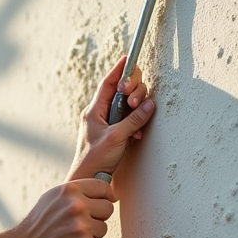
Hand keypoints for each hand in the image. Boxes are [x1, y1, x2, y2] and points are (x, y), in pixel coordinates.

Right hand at [11, 177, 116, 237]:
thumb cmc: (37, 226)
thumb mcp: (52, 199)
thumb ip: (75, 193)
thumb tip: (103, 190)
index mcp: (70, 190)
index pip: (103, 187)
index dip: (106, 196)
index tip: (104, 202)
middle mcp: (77, 206)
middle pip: (107, 209)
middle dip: (97, 217)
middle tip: (80, 224)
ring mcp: (82, 227)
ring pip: (103, 229)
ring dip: (91, 235)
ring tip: (70, 237)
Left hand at [69, 56, 154, 179]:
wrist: (88, 178)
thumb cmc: (96, 159)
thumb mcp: (116, 138)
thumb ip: (133, 120)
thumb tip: (148, 105)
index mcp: (94, 110)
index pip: (108, 83)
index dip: (119, 70)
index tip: (128, 58)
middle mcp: (99, 113)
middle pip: (121, 91)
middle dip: (133, 92)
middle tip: (136, 102)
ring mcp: (105, 122)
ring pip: (126, 105)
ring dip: (136, 109)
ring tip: (137, 121)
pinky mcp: (112, 132)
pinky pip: (127, 119)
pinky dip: (135, 122)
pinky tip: (137, 134)